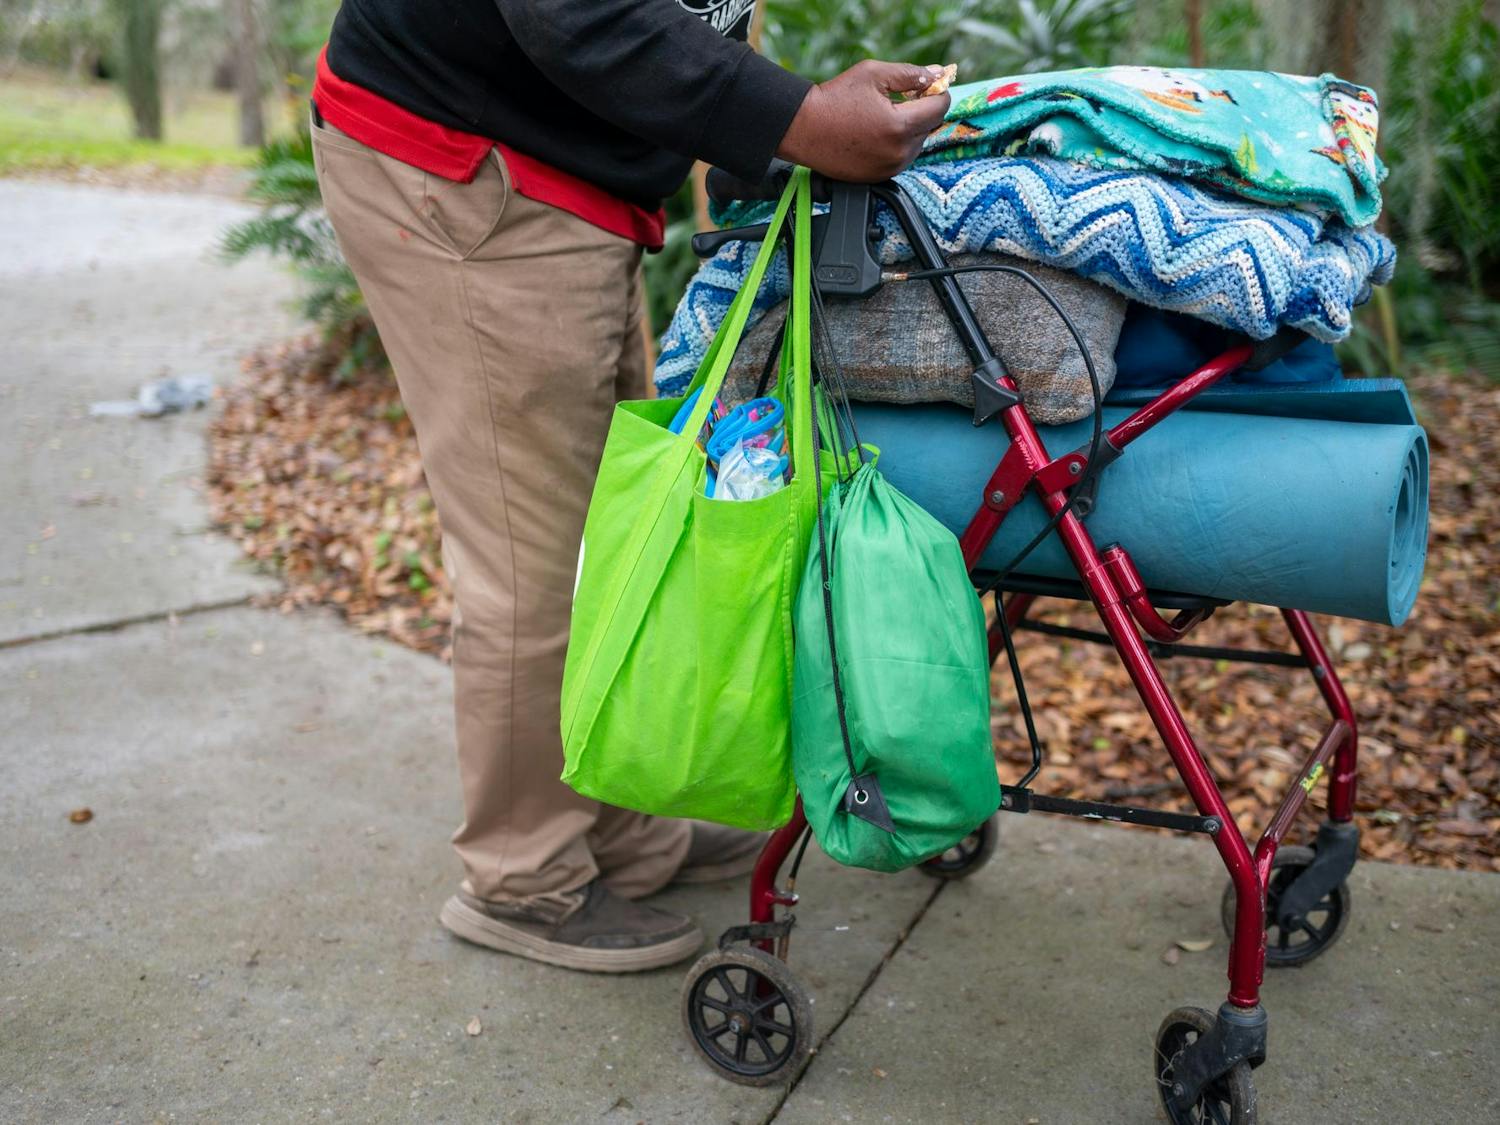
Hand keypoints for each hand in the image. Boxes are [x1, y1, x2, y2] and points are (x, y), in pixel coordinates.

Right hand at [776, 60, 950, 182]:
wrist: (803, 129)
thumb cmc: (834, 99)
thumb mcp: (873, 74)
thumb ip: (909, 73)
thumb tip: (936, 73)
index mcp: (900, 126)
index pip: (940, 108)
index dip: (938, 92)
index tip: (929, 86)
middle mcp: (898, 152)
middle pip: (929, 127)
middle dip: (921, 110)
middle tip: (901, 98)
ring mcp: (889, 168)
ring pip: (916, 144)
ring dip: (909, 129)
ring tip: (883, 117)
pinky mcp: (879, 177)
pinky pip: (900, 158)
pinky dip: (896, 145)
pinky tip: (876, 134)